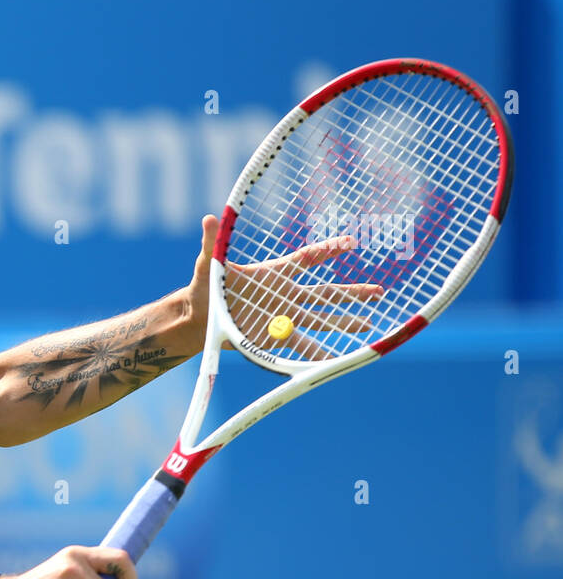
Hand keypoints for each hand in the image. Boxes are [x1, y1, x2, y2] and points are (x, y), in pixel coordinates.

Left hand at [187, 215, 384, 360]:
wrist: (198, 317)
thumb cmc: (205, 287)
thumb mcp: (209, 263)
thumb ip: (213, 242)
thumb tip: (210, 218)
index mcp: (274, 274)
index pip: (307, 259)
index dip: (327, 250)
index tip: (350, 242)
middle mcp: (284, 296)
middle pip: (325, 293)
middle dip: (353, 293)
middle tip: (380, 291)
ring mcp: (282, 317)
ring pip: (319, 320)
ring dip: (343, 324)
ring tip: (367, 326)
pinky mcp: (273, 337)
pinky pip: (299, 345)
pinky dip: (315, 353)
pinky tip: (333, 359)